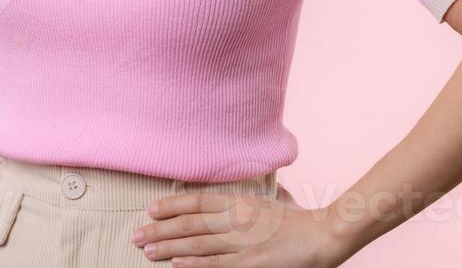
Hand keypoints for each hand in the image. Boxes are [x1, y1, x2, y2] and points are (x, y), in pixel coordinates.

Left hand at [133, 184, 351, 266]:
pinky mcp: (250, 264)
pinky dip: (193, 264)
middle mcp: (236, 220)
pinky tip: (175, 264)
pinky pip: (216, 264)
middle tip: (137, 235)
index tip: (150, 209)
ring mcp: (242, 243)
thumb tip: (227, 201)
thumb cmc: (298, 219)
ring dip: (169, 248)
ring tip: (147, 251)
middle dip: (160, 230)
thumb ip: (246, 203)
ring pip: (197, 245)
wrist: (324, 236)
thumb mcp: (268, 201)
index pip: (196, 201)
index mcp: (240, 201)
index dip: (171, 205)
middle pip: (190, 224)